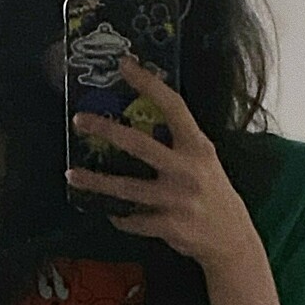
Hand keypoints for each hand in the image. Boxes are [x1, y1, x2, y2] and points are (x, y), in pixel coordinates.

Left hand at [67, 56, 257, 270]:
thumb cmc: (213, 195)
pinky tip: (111, 211)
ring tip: (72, 175)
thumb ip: (179, 143)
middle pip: (139, 145)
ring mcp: (177, 200)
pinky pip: (134, 220)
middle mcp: (187, 170)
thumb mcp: (205, 161)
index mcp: (198, 147)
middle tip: (80, 120)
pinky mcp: (170, 227)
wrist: (231, 239)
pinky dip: (120, 216)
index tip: (125, 66)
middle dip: (106, 130)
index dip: (149, 84)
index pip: (173, 106)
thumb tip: (141, 122)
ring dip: (96, 182)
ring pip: (127, 188)